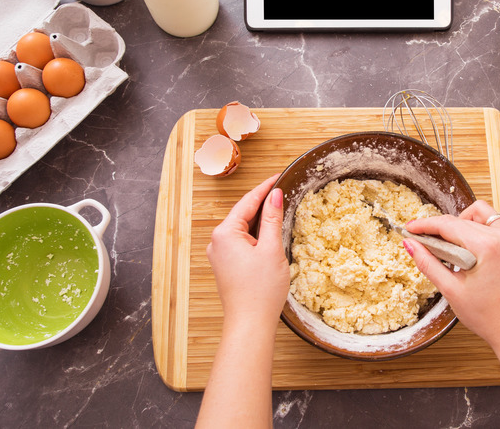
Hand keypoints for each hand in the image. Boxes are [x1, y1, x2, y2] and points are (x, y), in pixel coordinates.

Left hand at [206, 174, 288, 329]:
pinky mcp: (225, 266)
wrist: (249, 324)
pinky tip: (269, 235)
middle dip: (262, 202)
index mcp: (225, 233)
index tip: (279, 176)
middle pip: (243, 214)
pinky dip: (255, 235)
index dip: (265, 187)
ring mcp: (219, 255)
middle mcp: (216, 241)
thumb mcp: (272, 249)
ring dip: (259, 220)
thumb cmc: (261, 289)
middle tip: (282, 190)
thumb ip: (273, 219)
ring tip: (279, 210)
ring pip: (242, 229)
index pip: (247, 202)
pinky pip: (240, 242)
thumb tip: (275, 195)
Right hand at [404, 200, 499, 347]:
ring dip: (465, 221)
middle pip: (462, 219)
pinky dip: (489, 222)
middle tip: (429, 243)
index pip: (447, 225)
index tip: (411, 229)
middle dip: (441, 228)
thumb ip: (428, 264)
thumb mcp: (451, 291)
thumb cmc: (489, 317)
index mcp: (486, 247)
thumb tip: (411, 245)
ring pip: (483, 213)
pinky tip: (480, 238)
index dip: (424, 225)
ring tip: (456, 242)